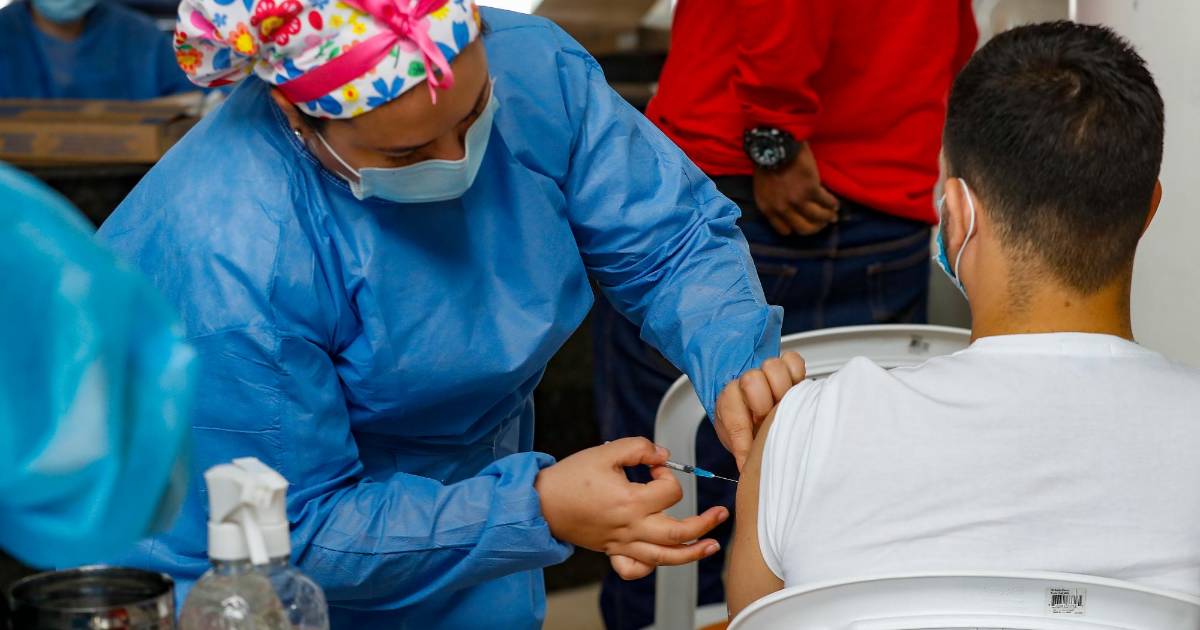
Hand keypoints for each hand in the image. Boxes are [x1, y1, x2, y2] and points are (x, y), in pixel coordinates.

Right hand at [535, 438, 728, 579]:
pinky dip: (651, 567)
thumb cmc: (570, 478)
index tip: (654, 466)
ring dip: (692, 554)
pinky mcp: (613, 551)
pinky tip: (663, 558)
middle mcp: (630, 528)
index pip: (669, 491)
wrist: (541, 503)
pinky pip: (636, 568)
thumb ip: (638, 448)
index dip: (667, 473)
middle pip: (677, 533)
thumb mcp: (605, 452)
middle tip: (720, 514)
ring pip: (664, 557)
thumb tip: (663, 455)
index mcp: (630, 502)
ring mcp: (622, 543)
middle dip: (704, 524)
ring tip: (711, 546)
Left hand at [715, 352, 805, 470]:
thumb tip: (747, 469)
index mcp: (729, 403)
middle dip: (763, 403)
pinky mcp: (787, 367)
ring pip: (773, 367)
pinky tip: (796, 392)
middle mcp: (746, 385)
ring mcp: (766, 374)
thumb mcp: (739, 441)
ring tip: (783, 405)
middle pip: (752, 380)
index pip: (731, 411)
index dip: (742, 436)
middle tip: (768, 418)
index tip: (749, 454)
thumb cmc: (749, 425)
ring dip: (782, 388)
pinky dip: (797, 374)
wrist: (759, 409)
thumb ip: (743, 451)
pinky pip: (793, 361)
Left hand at [753, 142, 839, 235]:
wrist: (775, 145)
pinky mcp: (811, 190)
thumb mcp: (763, 188)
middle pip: (803, 228)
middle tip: (822, 224)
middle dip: (815, 228)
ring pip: (817, 218)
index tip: (804, 223)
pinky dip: (832, 204)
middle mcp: (782, 208)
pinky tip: (835, 203)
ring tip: (832, 214)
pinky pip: (826, 202)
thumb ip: (774, 200)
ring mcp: (797, 200)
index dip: (796, 228)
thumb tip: (789, 208)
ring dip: (827, 217)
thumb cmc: (767, 162)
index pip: (784, 230)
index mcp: (767, 208)